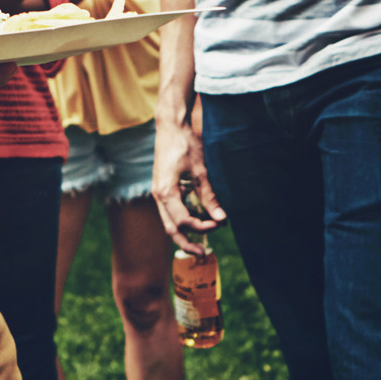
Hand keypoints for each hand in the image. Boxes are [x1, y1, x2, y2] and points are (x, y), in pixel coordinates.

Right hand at [152, 100, 223, 253]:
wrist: (171, 125)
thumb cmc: (185, 143)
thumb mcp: (200, 169)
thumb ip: (209, 195)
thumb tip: (222, 218)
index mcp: (166, 191)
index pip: (183, 220)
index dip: (202, 227)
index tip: (219, 223)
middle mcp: (158, 195)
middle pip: (171, 228)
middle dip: (187, 243)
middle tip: (204, 254)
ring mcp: (158, 192)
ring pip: (168, 222)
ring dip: (183, 234)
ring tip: (200, 244)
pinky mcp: (162, 188)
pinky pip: (169, 212)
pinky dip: (181, 221)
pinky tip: (195, 223)